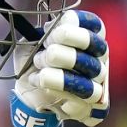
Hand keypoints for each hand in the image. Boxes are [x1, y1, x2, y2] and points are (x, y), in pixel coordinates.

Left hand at [9, 10, 109, 126]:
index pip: (94, 24)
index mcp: (87, 39)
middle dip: (68, 41)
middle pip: (97, 45)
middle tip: (46, 47)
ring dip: (61, 63)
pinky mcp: (88, 103)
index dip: (74, 23)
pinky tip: (40, 80)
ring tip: (39, 64)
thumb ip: (40, 32)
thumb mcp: (31, 43)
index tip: (51, 29)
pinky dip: (57, 84)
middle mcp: (98, 58)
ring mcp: (96, 82)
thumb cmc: (34, 64)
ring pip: (92, 70)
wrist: (28, 94)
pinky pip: (81, 93)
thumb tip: (50, 26)